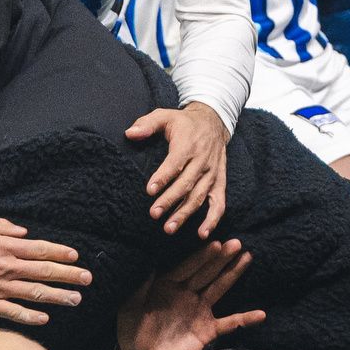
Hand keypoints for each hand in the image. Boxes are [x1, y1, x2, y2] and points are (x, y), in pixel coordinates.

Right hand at [0, 216, 89, 326]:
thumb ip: (2, 228)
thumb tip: (23, 232)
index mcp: (5, 247)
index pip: (41, 250)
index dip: (61, 253)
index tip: (76, 257)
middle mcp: (7, 267)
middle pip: (45, 271)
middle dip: (69, 275)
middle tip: (87, 279)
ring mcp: (0, 288)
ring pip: (36, 293)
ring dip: (58, 296)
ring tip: (76, 299)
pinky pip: (15, 312)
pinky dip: (31, 316)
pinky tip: (45, 318)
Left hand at [114, 237, 266, 349]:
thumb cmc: (130, 332)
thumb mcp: (130, 307)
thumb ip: (140, 286)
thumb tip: (146, 260)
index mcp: (169, 286)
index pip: (188, 267)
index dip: (201, 256)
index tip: (214, 242)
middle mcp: (187, 294)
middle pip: (207, 272)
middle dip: (221, 258)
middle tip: (237, 243)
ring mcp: (199, 311)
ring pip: (220, 288)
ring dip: (233, 274)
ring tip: (247, 258)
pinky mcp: (207, 331)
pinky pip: (229, 324)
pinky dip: (244, 319)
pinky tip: (261, 314)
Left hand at [124, 99, 232, 236]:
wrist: (214, 121)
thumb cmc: (184, 122)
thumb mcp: (165, 115)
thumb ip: (147, 124)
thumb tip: (130, 134)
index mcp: (188, 144)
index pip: (175, 163)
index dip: (163, 177)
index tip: (150, 190)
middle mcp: (202, 160)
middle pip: (186, 183)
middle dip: (170, 200)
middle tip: (154, 214)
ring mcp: (212, 173)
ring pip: (199, 196)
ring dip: (185, 213)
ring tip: (169, 228)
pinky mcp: (219, 181)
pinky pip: (219, 203)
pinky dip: (212, 219)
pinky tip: (202, 233)